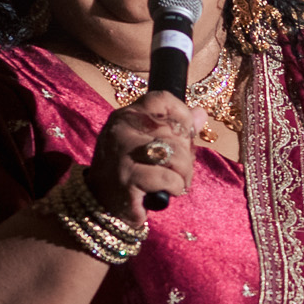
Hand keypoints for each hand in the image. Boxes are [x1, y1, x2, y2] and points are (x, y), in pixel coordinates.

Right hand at [87, 91, 203, 223]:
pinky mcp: (128, 177)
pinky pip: (169, 177)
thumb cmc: (131, 171)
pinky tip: (166, 191)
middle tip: (177, 169)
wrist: (102, 204)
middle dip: (186, 154)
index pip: (162, 99)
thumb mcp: (148, 143)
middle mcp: (122, 129)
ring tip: (173, 182)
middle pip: (175, 130)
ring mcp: (123, 153)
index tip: (185, 134)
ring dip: (184, 174)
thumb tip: (201, 113)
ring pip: (176, 154)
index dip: (182, 116)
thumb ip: (175, 127)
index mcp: (126, 116)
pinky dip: (175, 187)